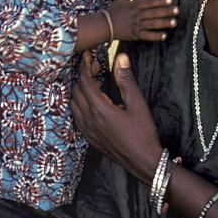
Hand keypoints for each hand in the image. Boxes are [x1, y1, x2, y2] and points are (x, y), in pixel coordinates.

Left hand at [71, 51, 161, 183]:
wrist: (144, 162)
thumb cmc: (143, 133)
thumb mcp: (137, 104)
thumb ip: (126, 80)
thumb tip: (120, 58)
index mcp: (99, 109)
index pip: (84, 81)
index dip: (85, 66)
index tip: (88, 55)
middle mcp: (88, 119)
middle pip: (76, 90)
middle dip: (83, 76)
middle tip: (95, 67)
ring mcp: (87, 130)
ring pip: (74, 103)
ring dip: (79, 90)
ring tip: (93, 82)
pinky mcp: (89, 138)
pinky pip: (76, 116)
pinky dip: (79, 103)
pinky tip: (91, 101)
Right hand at [106, 0, 177, 41]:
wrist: (103, 25)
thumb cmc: (111, 12)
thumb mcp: (119, 1)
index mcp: (134, 5)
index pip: (149, 2)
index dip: (160, 1)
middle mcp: (136, 15)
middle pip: (153, 12)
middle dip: (165, 11)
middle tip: (177, 10)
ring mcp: (135, 25)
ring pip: (151, 23)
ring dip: (163, 23)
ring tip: (174, 22)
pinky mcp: (134, 34)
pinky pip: (146, 36)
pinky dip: (155, 36)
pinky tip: (164, 36)